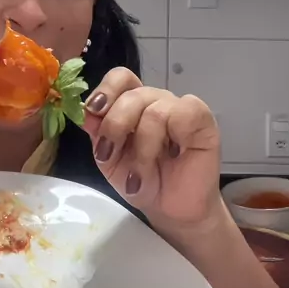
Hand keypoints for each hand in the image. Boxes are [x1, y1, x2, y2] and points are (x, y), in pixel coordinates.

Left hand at [82, 68, 221, 231]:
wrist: (171, 209)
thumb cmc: (140, 182)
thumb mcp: (109, 160)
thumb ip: (98, 134)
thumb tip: (86, 113)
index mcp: (131, 104)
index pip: (120, 78)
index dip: (105, 90)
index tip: (94, 111)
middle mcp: (155, 100)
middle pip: (132, 94)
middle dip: (115, 127)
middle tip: (109, 157)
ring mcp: (179, 107)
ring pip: (154, 111)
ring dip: (142, 150)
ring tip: (140, 177)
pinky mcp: (202, 119)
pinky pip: (184, 114)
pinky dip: (174, 137)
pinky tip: (175, 154)